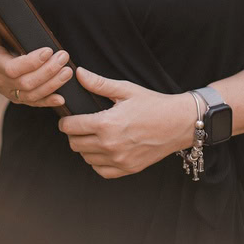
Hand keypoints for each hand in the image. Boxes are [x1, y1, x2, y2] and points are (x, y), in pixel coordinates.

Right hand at [0, 0, 72, 106]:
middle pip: (26, 83)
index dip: (30, 62)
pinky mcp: (19, 98)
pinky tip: (62, 98)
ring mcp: (11, 92)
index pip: (12, 68)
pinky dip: (48, 101)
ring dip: (52, 84)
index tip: (47, 50)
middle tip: (63, 56)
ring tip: (68, 71)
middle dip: (47, 71)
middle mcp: (2, 81)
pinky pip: (34, 103)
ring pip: (32, 95)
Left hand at [59, 68, 194, 177]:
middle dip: (73, 133)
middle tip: (80, 124)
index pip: (72, 127)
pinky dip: (97, 161)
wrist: (178, 123)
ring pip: (86, 158)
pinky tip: (102, 149)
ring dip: (84, 147)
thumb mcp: (125, 89)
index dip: (65, 121)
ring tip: (92, 134)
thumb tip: (79, 73)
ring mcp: (119, 160)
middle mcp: (110, 145)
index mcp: (107, 124)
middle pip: (75, 144)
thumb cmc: (153, 104)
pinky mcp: (127, 169)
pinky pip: (101, 170)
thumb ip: (99, 84)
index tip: (67, 117)